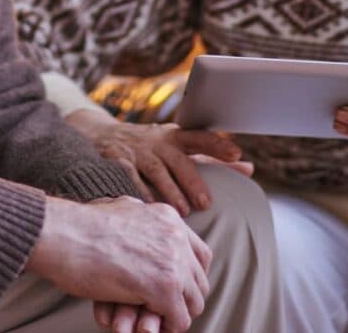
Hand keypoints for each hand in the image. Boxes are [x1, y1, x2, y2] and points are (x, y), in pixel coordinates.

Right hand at [25, 195, 211, 332]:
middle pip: (199, 281)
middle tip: (159, 311)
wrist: (62, 234)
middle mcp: (176, 236)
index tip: (174, 289)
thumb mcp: (122, 208)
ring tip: (149, 320)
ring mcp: (173, 261)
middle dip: (181, 299)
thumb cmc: (79, 225)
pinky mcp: (164, 287)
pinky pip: (179, 320)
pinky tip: (144, 325)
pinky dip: (165, 328)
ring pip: (193, 303)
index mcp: (168, 217)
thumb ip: (142, 221)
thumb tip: (146, 230)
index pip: (199, 254)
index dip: (188, 276)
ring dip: (172, 315)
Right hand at [66, 108, 251, 215]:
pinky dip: (140, 192)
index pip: (198, 137)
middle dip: (193, 180)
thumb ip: (210, 157)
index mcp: (174, 136)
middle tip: (206, 202)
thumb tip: (249, 168)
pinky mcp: (116, 160)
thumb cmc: (149, 146)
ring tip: (184, 212)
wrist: (99, 134)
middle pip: (178, 159)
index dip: (217, 145)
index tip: (236, 153)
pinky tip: (149, 208)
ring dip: (170, 191)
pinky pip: (130, 177)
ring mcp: (136, 150)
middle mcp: (156, 141)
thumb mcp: (177, 146)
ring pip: (156, 170)